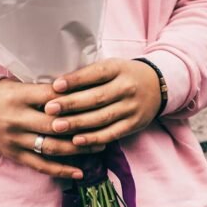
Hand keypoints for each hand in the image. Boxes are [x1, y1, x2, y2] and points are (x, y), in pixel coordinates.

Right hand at [0, 77, 105, 179]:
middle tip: (105, 125)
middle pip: (55, 124)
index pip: (52, 97)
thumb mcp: (19, 84)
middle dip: (82, 125)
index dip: (75, 99)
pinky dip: (61, 170)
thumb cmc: (3, 94)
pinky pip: (40, 165)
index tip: (96, 98)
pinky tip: (79, 172)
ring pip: (51, 147)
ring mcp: (15, 139)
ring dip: (77, 148)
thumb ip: (43, 89)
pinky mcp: (14, 154)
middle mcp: (17, 118)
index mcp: (20, 96)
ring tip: (99, 147)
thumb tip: (78, 87)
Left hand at [43, 59, 161, 145]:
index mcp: (119, 68)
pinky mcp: (134, 124)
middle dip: (71, 104)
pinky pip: (111, 133)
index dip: (76, 80)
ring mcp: (131, 108)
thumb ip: (89, 74)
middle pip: (97, 98)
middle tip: (49, 109)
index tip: (55, 86)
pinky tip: (76, 141)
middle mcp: (127, 87)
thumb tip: (56, 85)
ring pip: (102, 118)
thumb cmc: (123, 75)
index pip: (96, 74)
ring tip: (57, 126)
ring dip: (78, 123)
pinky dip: (93, 138)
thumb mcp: (111, 66)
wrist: (158, 85)